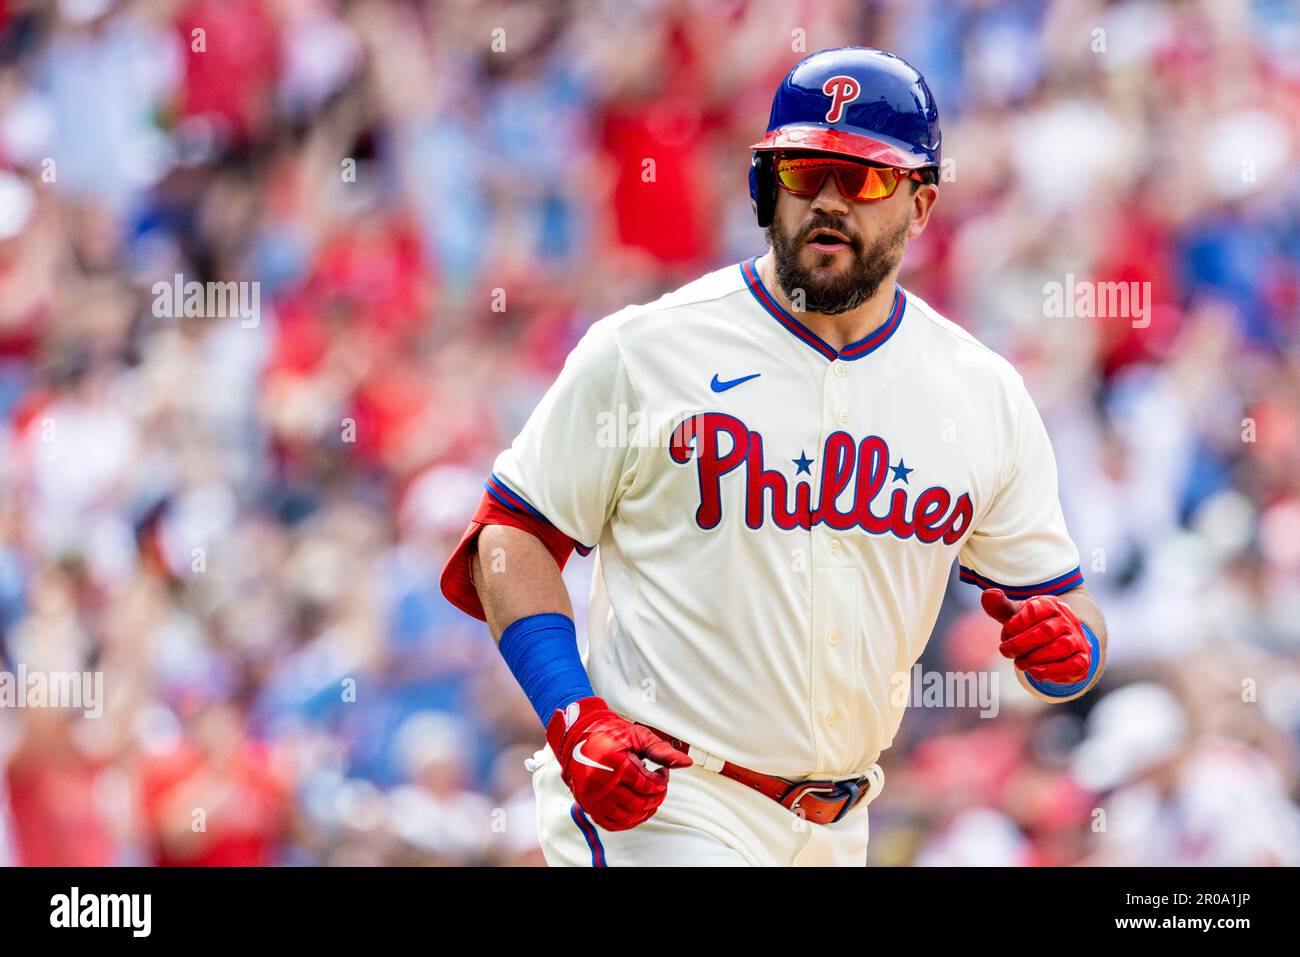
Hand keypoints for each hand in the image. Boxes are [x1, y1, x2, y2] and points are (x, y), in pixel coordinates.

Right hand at [546, 697, 691, 830]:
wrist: (576, 736)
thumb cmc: (608, 733)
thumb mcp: (637, 735)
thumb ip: (661, 750)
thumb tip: (685, 763)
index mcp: (614, 763)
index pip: (648, 785)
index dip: (662, 780)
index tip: (662, 772)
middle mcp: (600, 783)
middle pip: (640, 803)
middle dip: (657, 796)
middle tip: (658, 785)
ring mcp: (592, 797)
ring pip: (628, 816)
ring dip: (645, 810)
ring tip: (649, 796)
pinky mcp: (587, 805)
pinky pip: (612, 824)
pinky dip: (629, 821)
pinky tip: (636, 810)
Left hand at [980, 588, 1091, 683]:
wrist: (1058, 641)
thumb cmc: (1031, 627)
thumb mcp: (1015, 615)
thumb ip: (1000, 606)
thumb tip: (990, 594)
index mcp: (1049, 604)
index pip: (1034, 609)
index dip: (1016, 624)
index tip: (1005, 634)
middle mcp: (1067, 620)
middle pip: (1046, 630)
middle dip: (1022, 644)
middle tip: (1006, 652)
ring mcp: (1077, 639)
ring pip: (1061, 647)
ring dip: (1036, 658)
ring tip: (1020, 663)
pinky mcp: (1083, 658)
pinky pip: (1073, 664)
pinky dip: (1053, 671)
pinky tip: (1036, 673)